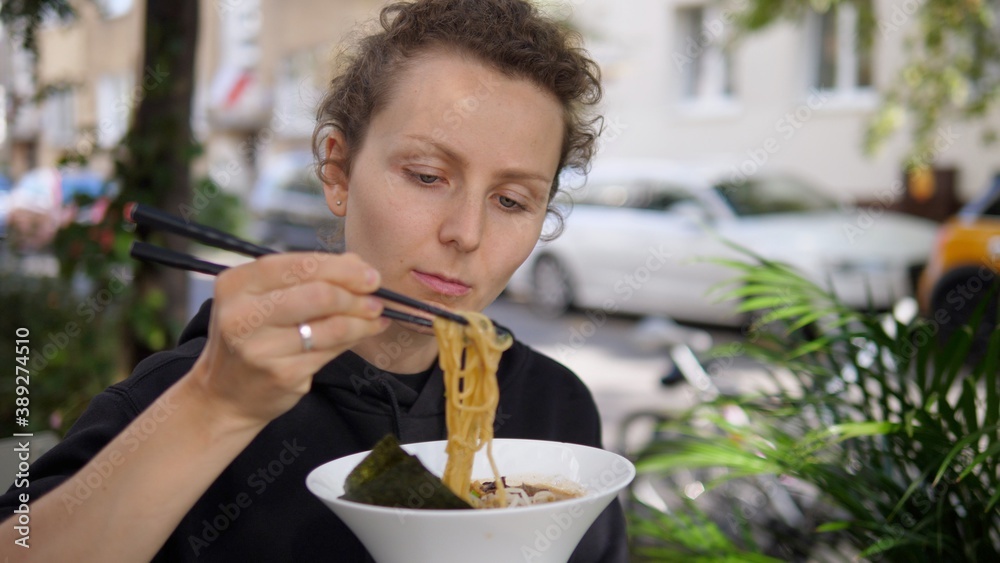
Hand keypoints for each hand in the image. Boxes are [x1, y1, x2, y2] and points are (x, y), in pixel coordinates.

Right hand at [188, 252, 388, 427]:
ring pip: (332, 325)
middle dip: (356, 294)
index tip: (368, 274)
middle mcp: (243, 315)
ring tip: (376, 314)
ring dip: (363, 318)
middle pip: (319, 294)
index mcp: (236, 284)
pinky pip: (332, 350)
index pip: (299, 265)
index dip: (341, 268)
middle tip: (376, 297)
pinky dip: (355, 337)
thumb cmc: (250, 338)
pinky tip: (365, 331)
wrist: (224, 396)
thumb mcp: (261, 299)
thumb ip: (305, 277)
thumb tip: (356, 263)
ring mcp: (261, 348)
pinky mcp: (282, 374)